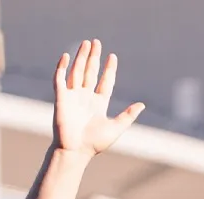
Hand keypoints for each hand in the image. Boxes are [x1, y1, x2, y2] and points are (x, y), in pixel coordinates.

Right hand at [53, 40, 144, 156]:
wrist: (75, 151)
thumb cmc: (94, 144)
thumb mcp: (116, 128)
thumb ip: (128, 115)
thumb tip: (142, 105)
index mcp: (98, 104)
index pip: (105, 82)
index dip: (109, 70)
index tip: (113, 57)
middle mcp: (85, 98)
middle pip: (90, 72)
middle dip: (93, 58)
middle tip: (97, 42)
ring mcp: (73, 97)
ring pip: (77, 72)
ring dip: (81, 57)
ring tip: (86, 43)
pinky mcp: (61, 98)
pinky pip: (60, 79)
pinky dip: (62, 67)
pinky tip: (67, 56)